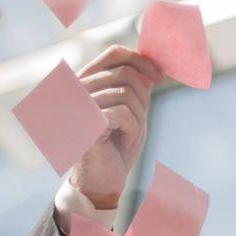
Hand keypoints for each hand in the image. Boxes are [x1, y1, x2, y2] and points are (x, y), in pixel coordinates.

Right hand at [65, 46, 161, 209]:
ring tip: (128, 135)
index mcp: (87, 80)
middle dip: (142, 99)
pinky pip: (123, 113)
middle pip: (126, 73)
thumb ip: (136, 88)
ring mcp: (78, 104)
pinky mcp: (85, 123)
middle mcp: (77, 88)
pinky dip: (132, 130)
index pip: (115, 53)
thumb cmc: (116, 148)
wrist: (103, 182)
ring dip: (138, 118)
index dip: (141, 61)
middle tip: (137, 123)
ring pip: (126, 93)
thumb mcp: (132, 112)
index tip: (158, 79)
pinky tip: (124, 143)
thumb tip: (150, 66)